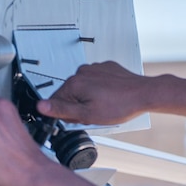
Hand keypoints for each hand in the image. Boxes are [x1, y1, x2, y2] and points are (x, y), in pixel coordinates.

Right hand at [35, 60, 152, 125]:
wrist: (144, 94)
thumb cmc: (120, 105)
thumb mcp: (87, 115)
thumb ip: (62, 110)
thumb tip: (41, 106)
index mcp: (74, 83)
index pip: (56, 100)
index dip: (66, 113)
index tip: (78, 118)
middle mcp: (82, 71)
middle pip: (70, 93)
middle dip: (78, 105)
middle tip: (94, 113)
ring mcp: (95, 68)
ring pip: (83, 87)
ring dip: (89, 97)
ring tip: (104, 105)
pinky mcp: (106, 67)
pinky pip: (96, 80)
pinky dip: (99, 89)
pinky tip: (110, 97)